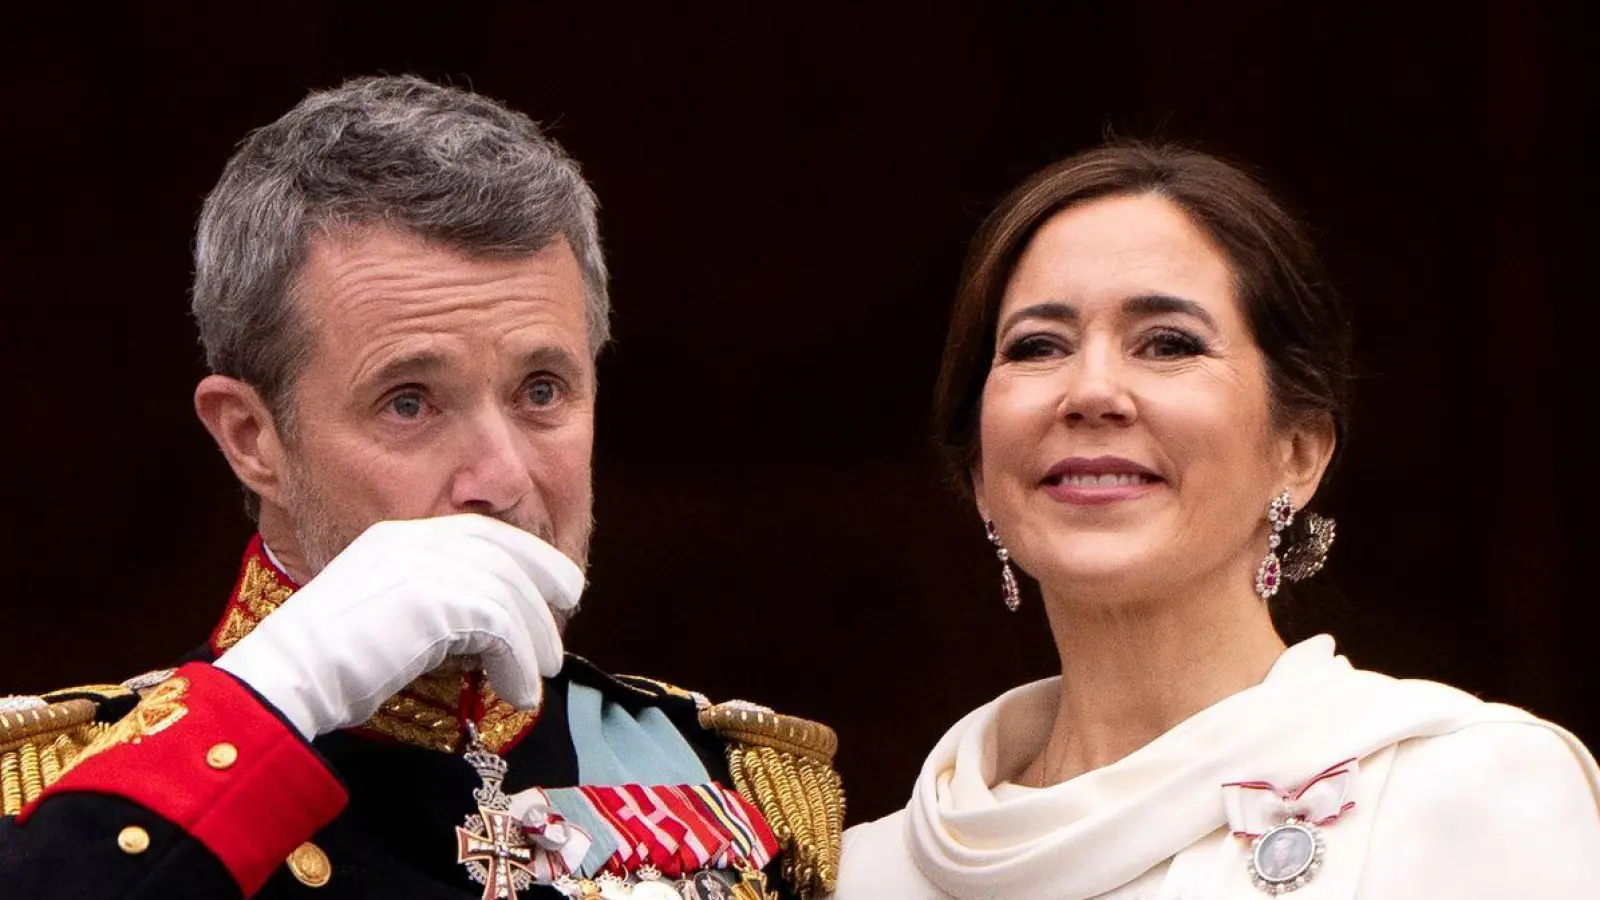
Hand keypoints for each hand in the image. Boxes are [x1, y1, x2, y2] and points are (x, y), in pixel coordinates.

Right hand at [215, 514, 582, 738]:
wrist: (291, 677)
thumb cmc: (332, 664)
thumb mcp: (390, 614)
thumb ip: (435, 605)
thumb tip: (488, 628)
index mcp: (399, 535)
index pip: (481, 532)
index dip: (527, 555)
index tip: (557, 583)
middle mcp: (414, 540)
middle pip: (504, 554)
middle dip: (544, 585)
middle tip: (565, 622)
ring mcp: (424, 566)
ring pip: (508, 593)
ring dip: (533, 638)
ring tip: (540, 675)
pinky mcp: (436, 601)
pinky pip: (501, 627)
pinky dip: (517, 662)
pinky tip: (518, 692)